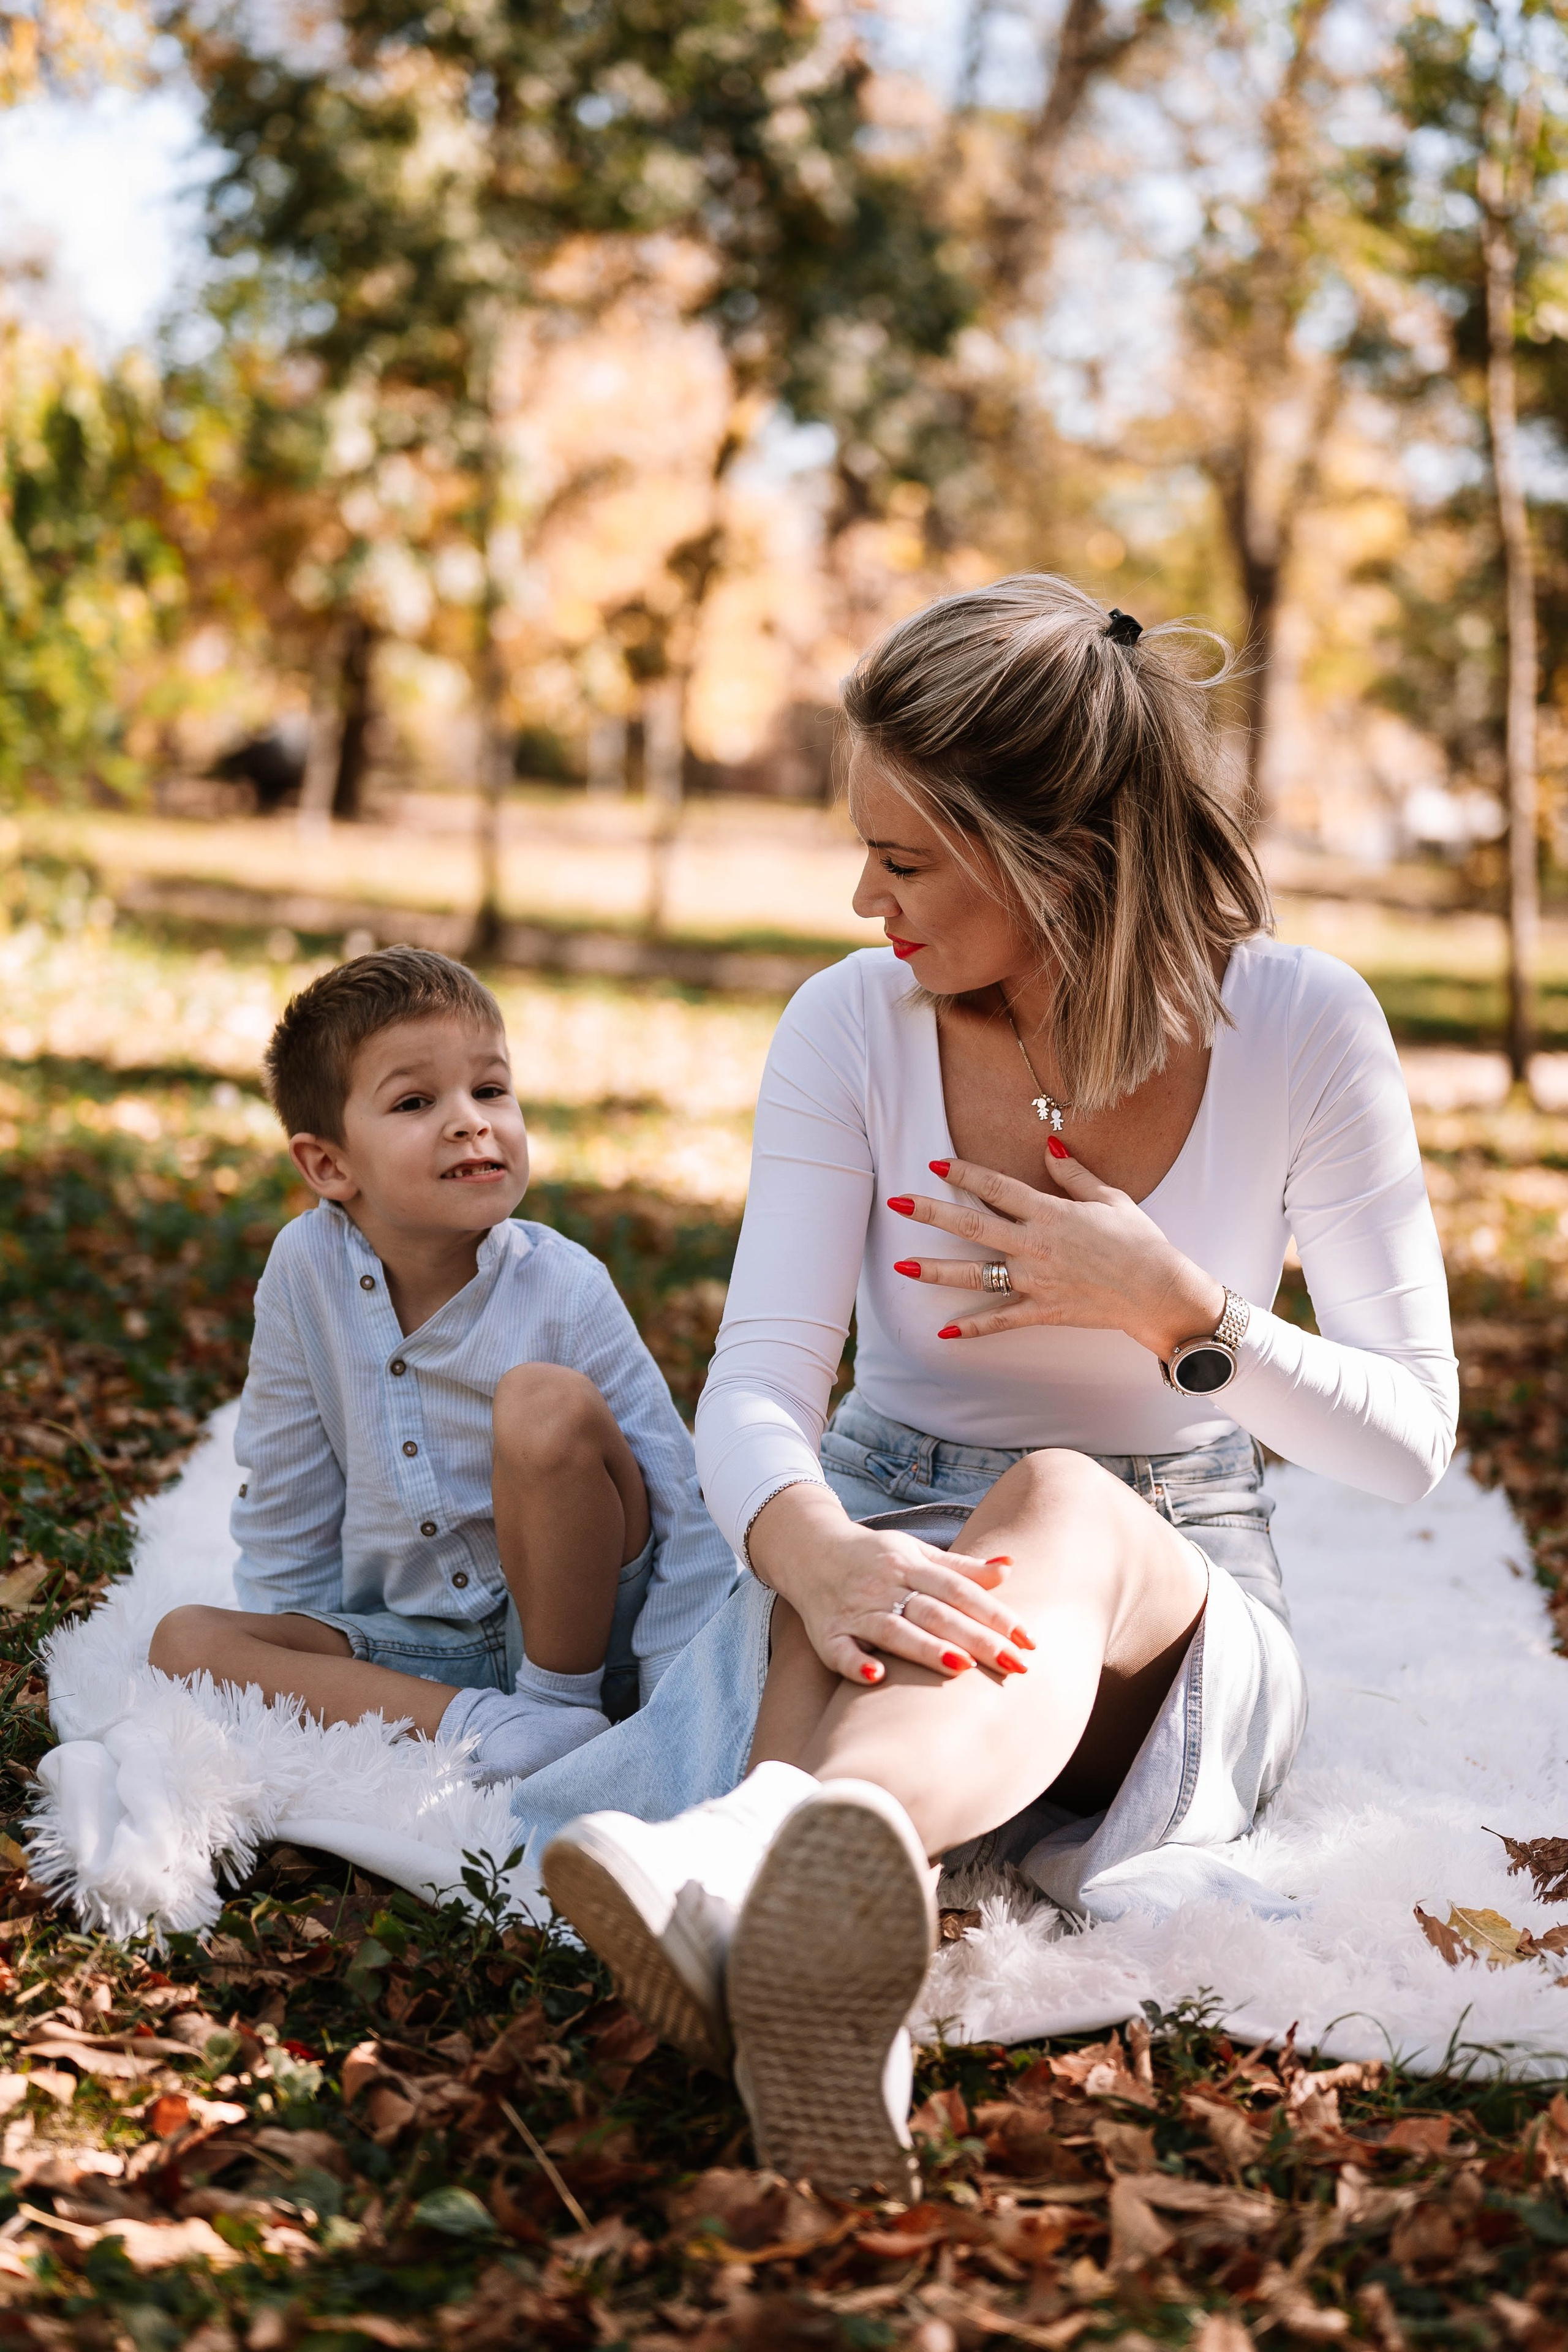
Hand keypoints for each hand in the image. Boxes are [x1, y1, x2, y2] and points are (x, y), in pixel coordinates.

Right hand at [745, 1482, 1030, 1684]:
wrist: (808, 1549)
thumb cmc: (874, 1558)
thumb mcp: (916, 1553)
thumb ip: (962, 1567)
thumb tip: (1011, 1569)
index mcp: (910, 1565)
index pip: (960, 1590)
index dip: (996, 1614)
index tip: (1029, 1641)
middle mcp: (884, 1585)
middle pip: (935, 1612)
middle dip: (976, 1638)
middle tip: (1015, 1665)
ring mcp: (854, 1609)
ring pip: (893, 1630)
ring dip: (925, 1648)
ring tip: (961, 1666)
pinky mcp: (826, 1632)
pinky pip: (840, 1650)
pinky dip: (856, 1663)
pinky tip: (876, 1677)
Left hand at [891, 1150, 1224, 1360]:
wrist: (1158, 1291)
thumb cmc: (1139, 1241)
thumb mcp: (1110, 1198)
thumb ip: (1074, 1174)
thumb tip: (1049, 1146)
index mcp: (1050, 1213)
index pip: (997, 1187)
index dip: (964, 1173)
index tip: (936, 1163)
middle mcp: (1036, 1245)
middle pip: (973, 1226)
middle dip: (931, 1214)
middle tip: (897, 1203)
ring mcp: (1036, 1280)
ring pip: (976, 1274)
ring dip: (937, 1270)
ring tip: (901, 1267)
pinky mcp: (1043, 1310)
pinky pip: (1001, 1319)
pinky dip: (973, 1327)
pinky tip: (944, 1331)